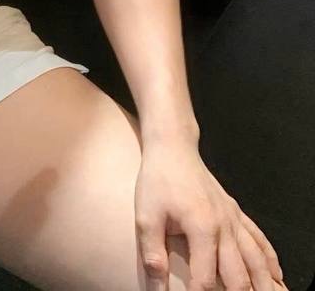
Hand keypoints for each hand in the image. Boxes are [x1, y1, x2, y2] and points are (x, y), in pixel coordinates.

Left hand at [135, 139, 285, 290]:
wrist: (173, 147)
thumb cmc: (157, 180)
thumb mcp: (146, 216)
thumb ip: (153, 255)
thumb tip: (156, 288)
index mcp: (202, 229)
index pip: (205, 279)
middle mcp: (225, 227)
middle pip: (239, 276)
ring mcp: (234, 219)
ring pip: (257, 260)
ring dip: (263, 283)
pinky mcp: (236, 212)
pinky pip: (259, 239)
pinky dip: (270, 259)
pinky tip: (276, 275)